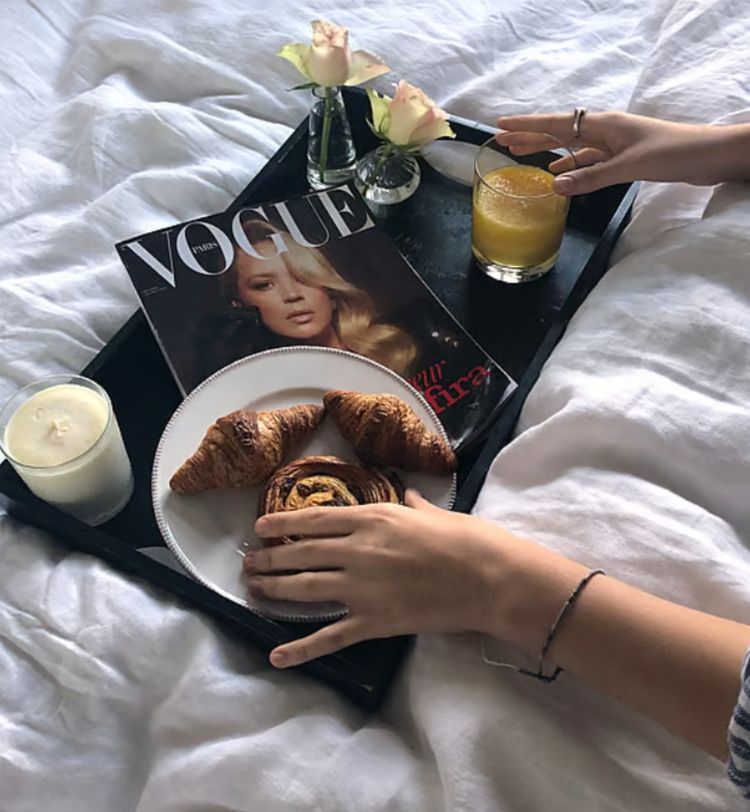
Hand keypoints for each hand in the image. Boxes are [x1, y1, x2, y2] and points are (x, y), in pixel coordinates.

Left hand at [244, 491, 520, 667]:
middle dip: (269, 557)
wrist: (488, 577)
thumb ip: (409, 504)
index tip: (259, 527)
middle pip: (300, 553)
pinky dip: (300, 649)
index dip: (281, 523)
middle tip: (249, 562)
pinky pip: (330, 636)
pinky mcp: (373, 622)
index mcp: (371, 519)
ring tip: (253, 589)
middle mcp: (357, 550)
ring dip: (274, 588)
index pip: (314, 519)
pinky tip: (276, 656)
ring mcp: (362, 588)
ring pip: (304, 588)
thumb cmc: (464, 538)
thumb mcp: (432, 511)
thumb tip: (405, 495)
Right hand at [495, 111, 749, 194]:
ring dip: (545, 150)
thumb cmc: (671, 153)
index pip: (556, 123)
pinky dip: (569, 165)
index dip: (527, 126)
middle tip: (501, 140)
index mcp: (603, 125)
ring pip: (569, 145)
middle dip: (530, 135)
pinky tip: (557, 172)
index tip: (501, 125)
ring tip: (520, 154)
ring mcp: (612, 143)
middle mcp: (604, 129)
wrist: (706, 155)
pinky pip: (586, 159)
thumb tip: (553, 185)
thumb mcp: (629, 166)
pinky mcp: (621, 156)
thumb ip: (591, 177)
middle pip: (558, 131)